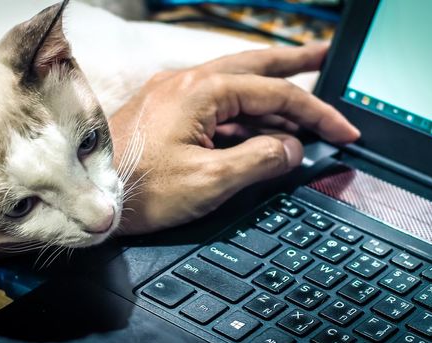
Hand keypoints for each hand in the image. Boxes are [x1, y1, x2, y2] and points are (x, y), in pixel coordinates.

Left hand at [109, 44, 359, 233]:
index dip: (316, 113)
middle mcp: (187, 84)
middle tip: (325, 57)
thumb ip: (259, 160)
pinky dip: (243, 114)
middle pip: (255, 66)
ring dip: (269, 91)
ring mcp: (174, 97)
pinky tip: (258, 127)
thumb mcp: (209, 181)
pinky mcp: (166, 115)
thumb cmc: (138, 189)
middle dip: (294, 64)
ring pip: (235, 86)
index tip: (343, 130)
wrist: (88, 196)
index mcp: (201, 92)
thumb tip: (291, 148)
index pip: (275, 93)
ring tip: (300, 96)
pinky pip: (215, 106)